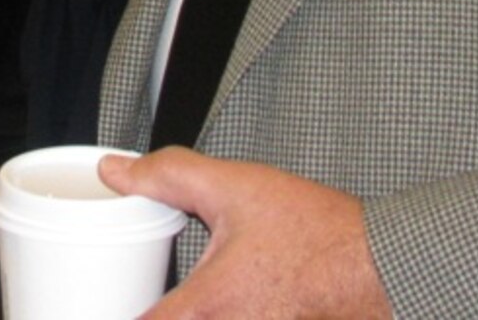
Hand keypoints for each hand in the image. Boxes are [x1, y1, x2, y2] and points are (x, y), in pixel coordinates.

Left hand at [97, 149, 387, 319]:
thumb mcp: (233, 188)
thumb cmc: (317, 231)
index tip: (97, 304)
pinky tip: (213, 303)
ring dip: (179, 318)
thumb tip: (115, 171)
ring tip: (165, 303)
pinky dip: (209, 318)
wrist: (380, 262)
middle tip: (125, 299)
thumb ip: (167, 175)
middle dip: (146, 315)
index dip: (113, 316)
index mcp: (208, 308)